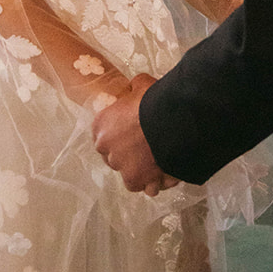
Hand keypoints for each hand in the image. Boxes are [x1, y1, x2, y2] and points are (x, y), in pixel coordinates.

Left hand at [93, 74, 177, 196]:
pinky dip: (155, 183)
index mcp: (101, 126)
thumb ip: (134, 89)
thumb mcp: (141, 84)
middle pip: (115, 157)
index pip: (104, 137)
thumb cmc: (154, 100)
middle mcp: (107, 150)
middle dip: (129, 155)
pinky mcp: (139, 181)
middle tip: (146, 148)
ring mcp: (122, 168)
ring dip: (141, 172)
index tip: (131, 135)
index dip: (118, 136)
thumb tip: (136, 88)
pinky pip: (145, 187)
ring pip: (129, 175)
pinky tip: (165, 174)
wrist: (171, 121)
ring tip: (157, 164)